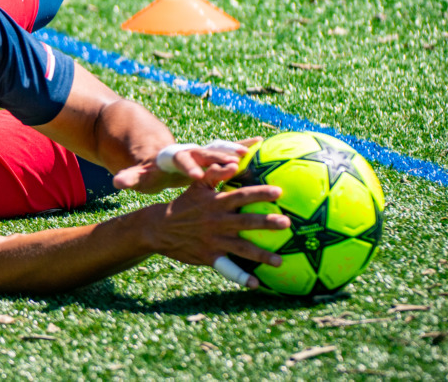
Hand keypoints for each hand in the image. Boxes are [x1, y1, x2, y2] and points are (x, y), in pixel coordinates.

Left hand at [112, 137, 262, 193]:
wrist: (158, 153)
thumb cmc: (150, 169)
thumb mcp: (139, 175)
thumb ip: (130, 178)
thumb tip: (115, 182)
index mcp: (173, 159)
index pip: (181, 162)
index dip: (189, 168)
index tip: (197, 175)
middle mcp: (191, 152)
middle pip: (205, 153)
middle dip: (218, 158)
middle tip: (234, 163)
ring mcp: (203, 151)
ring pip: (220, 149)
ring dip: (235, 150)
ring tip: (253, 153)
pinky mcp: (213, 153)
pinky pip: (230, 148)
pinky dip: (244, 145)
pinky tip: (263, 143)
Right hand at [148, 182, 288, 287]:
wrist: (160, 228)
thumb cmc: (185, 204)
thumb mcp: (196, 186)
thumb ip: (215, 173)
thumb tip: (235, 163)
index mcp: (216, 202)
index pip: (241, 195)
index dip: (259, 193)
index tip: (279, 192)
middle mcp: (217, 222)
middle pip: (246, 222)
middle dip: (266, 222)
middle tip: (286, 223)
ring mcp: (214, 241)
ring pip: (241, 248)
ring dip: (261, 255)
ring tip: (280, 261)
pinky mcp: (209, 256)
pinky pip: (227, 268)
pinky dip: (241, 277)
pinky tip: (256, 284)